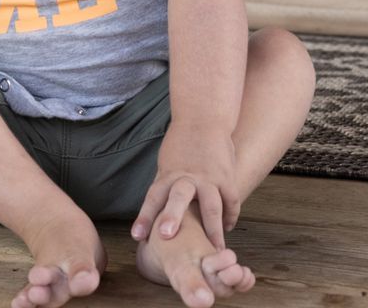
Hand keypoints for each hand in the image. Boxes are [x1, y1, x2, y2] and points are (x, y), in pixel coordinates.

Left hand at [132, 126, 238, 249]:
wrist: (204, 119)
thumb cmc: (181, 146)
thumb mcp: (167, 164)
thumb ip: (165, 188)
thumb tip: (154, 216)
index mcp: (169, 174)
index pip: (153, 197)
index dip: (145, 217)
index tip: (137, 236)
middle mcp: (187, 177)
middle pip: (178, 197)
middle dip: (172, 216)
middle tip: (166, 235)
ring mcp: (209, 177)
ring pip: (211, 204)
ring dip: (212, 229)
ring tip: (214, 250)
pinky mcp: (227, 176)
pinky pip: (231, 200)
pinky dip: (230, 216)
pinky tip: (227, 229)